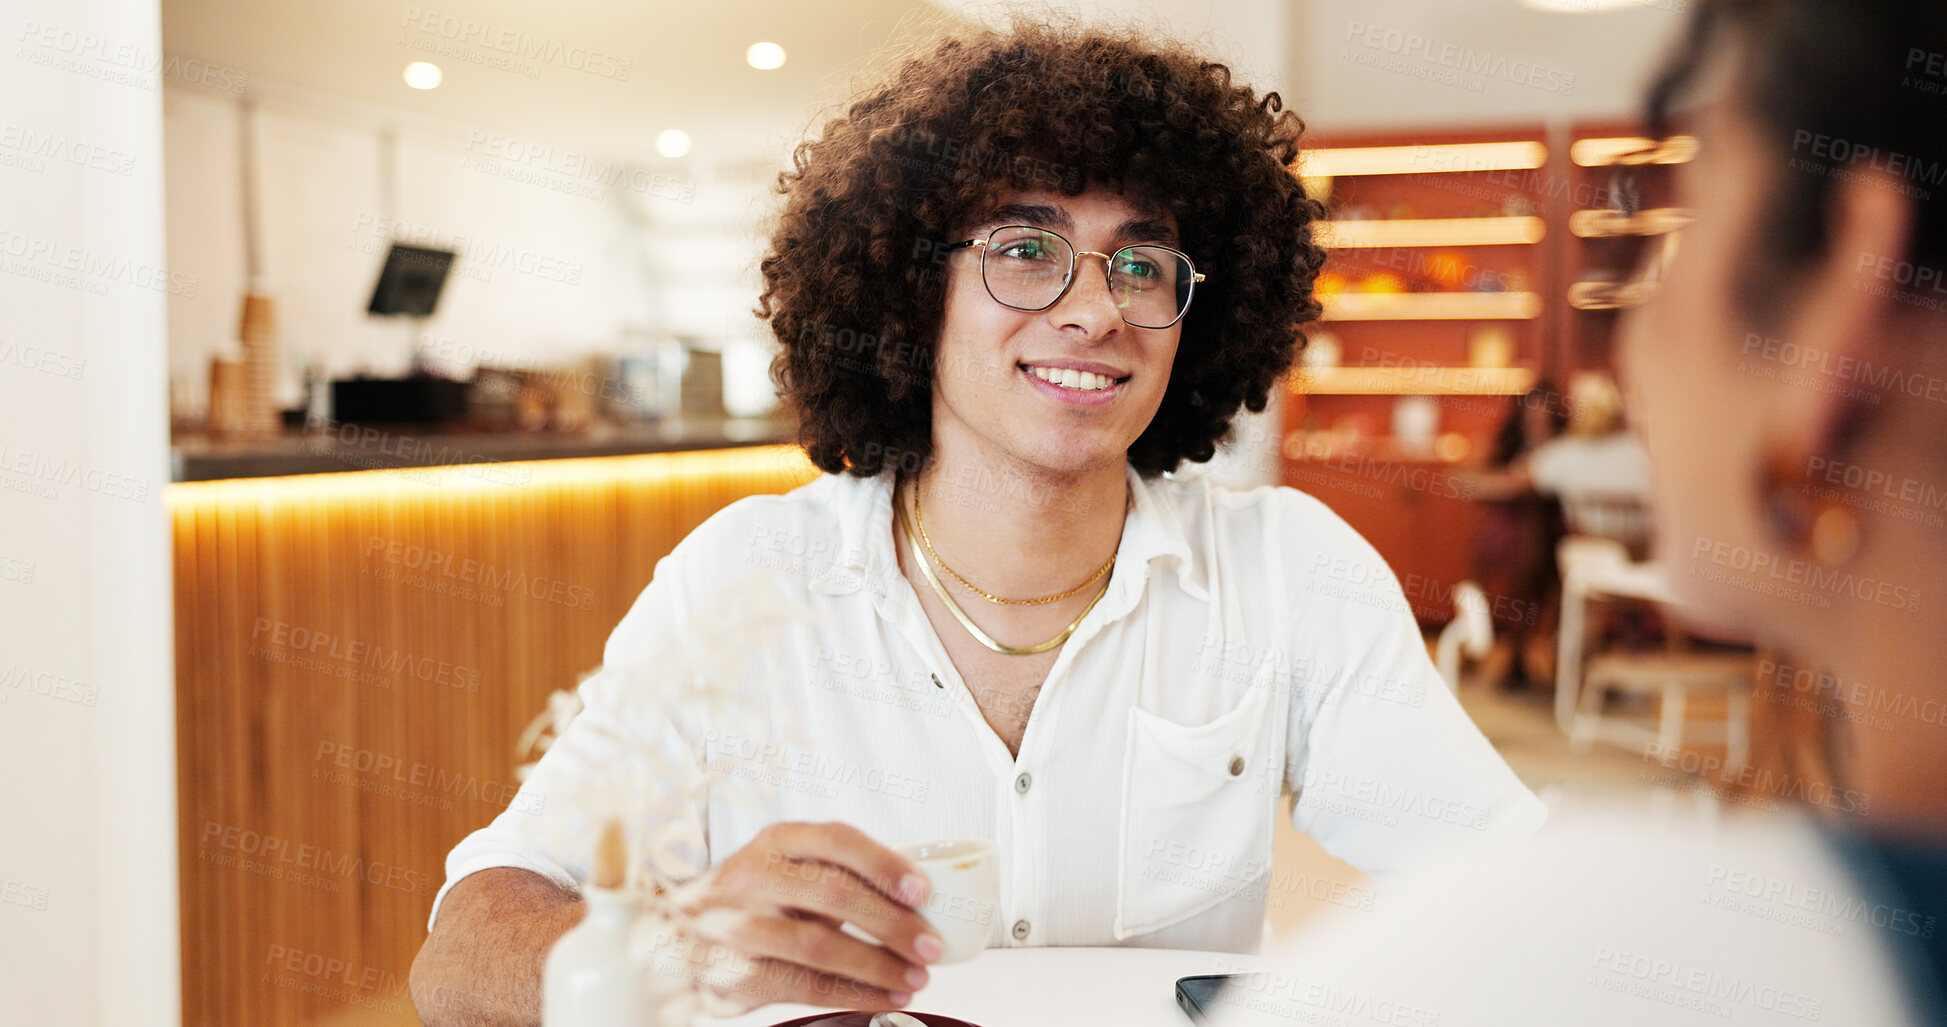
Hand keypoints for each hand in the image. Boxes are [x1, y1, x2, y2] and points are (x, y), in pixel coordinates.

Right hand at [679, 822, 943, 1012]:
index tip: (922, 890)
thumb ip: (842, 875)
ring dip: (878, 966)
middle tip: (931, 946)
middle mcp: (752, 876)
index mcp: (777, 841)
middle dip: (893, 923)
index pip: (836, 840)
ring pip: (820, 946)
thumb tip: (920, 903)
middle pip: (833, 894)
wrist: (680, 935)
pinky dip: (853, 993)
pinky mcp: (734, 974)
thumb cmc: (758, 899)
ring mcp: (738, 926)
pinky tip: (883, 995)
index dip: (884, 864)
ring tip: (916, 978)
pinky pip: (804, 985)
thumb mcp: (790, 868)